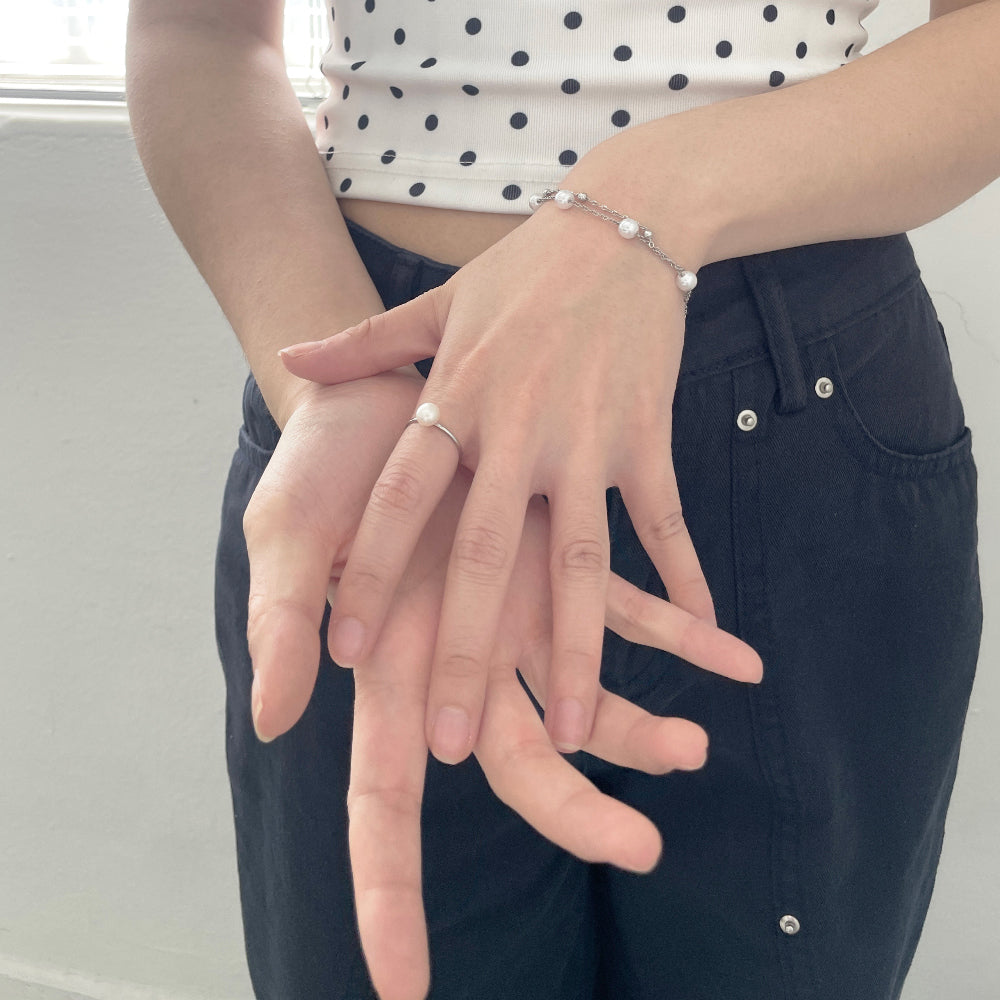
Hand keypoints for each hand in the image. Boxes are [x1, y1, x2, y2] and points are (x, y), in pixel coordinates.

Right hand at [244, 374, 761, 999]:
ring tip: (697, 744)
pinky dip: (680, 630)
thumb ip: (285, 620)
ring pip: (584, 697)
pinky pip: (629, 605)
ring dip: (640, 724)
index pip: (385, 801)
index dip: (390, 893)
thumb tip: (273, 721)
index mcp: (391, 667)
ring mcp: (519, 615)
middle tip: (642, 848)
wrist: (384, 395)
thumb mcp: (292, 532)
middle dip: (576, 812)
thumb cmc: (326, 467)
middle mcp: (463, 659)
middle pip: (518, 763)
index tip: (404, 988)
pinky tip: (733, 653)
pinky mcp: (558, 561)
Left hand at [279, 208, 711, 761]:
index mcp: (454, 399)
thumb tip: (288, 358)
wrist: (625, 224)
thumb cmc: (521, 273)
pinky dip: (683, 577)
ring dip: (575, 648)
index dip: (371, 573)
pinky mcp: (646, 438)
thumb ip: (365, 344)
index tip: (345, 651)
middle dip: (468, 650)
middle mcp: (516, 430)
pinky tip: (701, 634)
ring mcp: (588, 439)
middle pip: (487, 557)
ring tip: (568, 729)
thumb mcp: (437, 304)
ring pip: (580, 562)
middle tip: (449, 742)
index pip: (399, 499)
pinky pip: (662, 521)